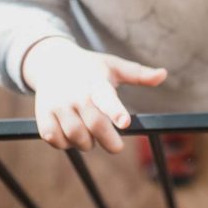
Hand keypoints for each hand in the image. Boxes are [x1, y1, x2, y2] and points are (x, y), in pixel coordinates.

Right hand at [22, 37, 166, 152]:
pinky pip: (55, 139)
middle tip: (117, 146)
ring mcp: (57, 105)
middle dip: (108, 140)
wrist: (52, 61)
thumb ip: (138, 74)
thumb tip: (164, 75)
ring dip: (87, 143)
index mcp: (96, 82)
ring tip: (92, 137)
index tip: (125, 122)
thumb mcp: (114, 66)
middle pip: (94, 125)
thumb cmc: (90, 67)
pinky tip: (72, 137)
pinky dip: (65, 143)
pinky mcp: (43, 114)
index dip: (116, 111)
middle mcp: (76, 94)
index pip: (107, 98)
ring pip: (75, 136)